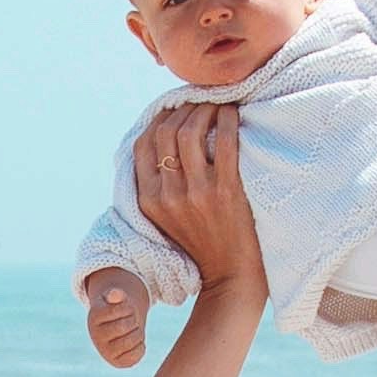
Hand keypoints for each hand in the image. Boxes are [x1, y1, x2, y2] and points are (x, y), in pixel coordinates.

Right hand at [78, 270, 150, 369]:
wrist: (114, 328)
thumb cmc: (116, 310)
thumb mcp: (115, 299)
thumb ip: (116, 294)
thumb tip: (116, 294)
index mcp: (94, 316)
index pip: (118, 311)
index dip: (129, 308)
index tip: (128, 308)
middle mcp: (96, 336)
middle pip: (124, 327)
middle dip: (134, 321)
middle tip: (132, 320)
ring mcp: (105, 352)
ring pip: (131, 342)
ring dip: (139, 333)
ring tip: (134, 330)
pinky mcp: (117, 362)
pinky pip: (136, 355)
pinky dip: (141, 347)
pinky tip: (136, 342)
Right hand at [127, 103, 261, 294]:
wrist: (230, 276)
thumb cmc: (201, 243)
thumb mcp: (167, 217)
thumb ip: (159, 186)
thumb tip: (161, 141)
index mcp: (149, 200)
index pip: (143, 145)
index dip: (158, 119)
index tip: (173, 109)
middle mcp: (169, 195)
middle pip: (166, 132)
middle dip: (182, 108)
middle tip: (199, 100)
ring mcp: (197, 192)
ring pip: (191, 131)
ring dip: (204, 108)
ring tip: (216, 103)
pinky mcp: (226, 191)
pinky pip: (225, 142)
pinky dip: (227, 119)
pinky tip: (232, 112)